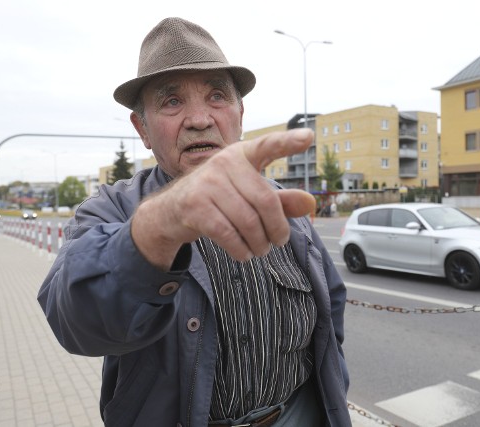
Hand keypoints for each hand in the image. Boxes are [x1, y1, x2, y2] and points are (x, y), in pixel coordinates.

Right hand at [132, 128, 315, 268]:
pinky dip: (241, 250)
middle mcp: (224, 163)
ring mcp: (206, 183)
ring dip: (260, 244)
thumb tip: (309, 204)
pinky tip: (244, 254)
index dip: (288, 142)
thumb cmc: (218, 200)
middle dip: (277, 228)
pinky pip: (228, 234)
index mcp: (241, 155)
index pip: (268, 145)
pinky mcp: (194, 206)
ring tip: (261, 250)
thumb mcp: (248, 195)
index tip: (309, 137)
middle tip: (279, 241)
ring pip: (248, 222)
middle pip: (266, 201)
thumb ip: (280, 200)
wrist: (170, 210)